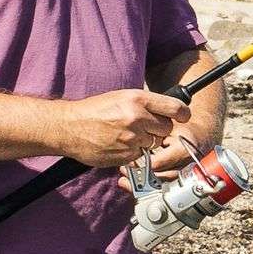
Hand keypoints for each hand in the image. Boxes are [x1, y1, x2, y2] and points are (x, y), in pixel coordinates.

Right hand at [43, 87, 188, 170]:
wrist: (69, 127)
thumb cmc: (94, 110)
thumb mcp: (121, 96)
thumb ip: (145, 103)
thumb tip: (168, 110)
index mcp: (137, 99)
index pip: (175, 107)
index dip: (182, 113)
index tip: (183, 117)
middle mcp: (137, 117)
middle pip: (166, 129)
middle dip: (158, 129)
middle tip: (144, 127)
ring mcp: (132, 138)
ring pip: (154, 144)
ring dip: (146, 143)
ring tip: (127, 135)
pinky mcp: (125, 155)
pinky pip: (141, 157)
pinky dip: (134, 154)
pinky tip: (120, 145)